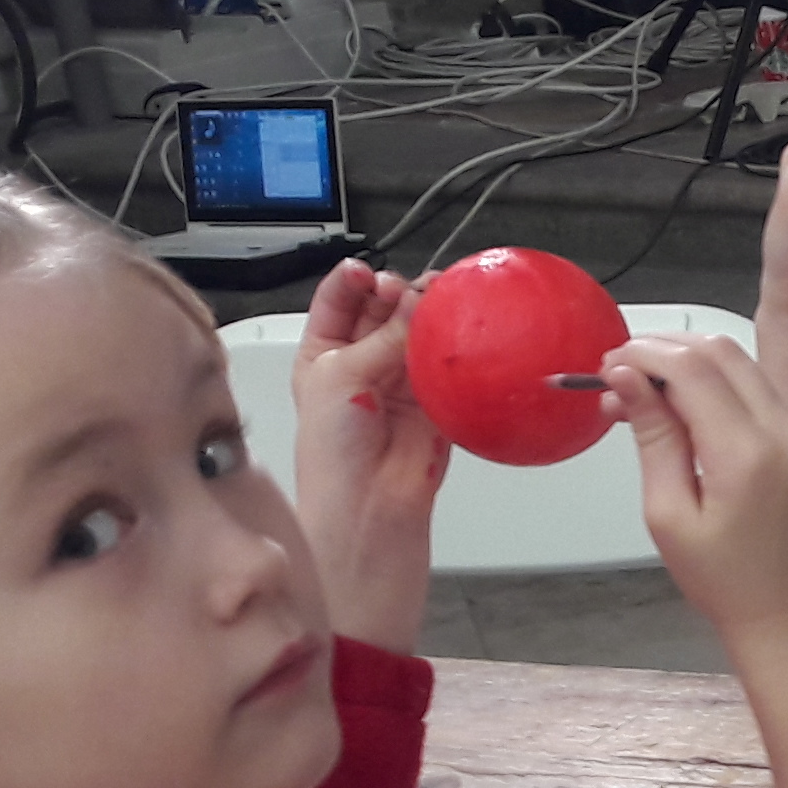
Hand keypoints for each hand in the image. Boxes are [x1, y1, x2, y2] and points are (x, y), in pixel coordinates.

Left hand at [287, 259, 448, 651]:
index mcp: (322, 357)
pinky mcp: (435, 410)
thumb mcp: (342, 377)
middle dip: (400, 295)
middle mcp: (359, 369)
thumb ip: (384, 336)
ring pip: (419, 339)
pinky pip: (451, 371)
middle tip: (415, 290)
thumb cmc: (333, 458)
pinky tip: (465, 335)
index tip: (372, 271)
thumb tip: (417, 301)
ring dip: (431, 321)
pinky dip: (459, 354)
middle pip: (385, 314)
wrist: (370, 516)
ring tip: (444, 305)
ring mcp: (398, 389)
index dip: (355, 281)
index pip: (339, 302)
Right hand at [605, 337, 787, 787]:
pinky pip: (767, 394)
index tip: (609, 364)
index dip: (643, 353)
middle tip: (622, 377)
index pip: (691, 367)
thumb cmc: (726, 582)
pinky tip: (693, 417)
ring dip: (694, 368)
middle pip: (721, 352)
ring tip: (650, 399)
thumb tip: (626, 377)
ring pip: (746, 367)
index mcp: (749, 454)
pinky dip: (726, 391)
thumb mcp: (669, 514)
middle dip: (666, 350)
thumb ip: (652, 437)